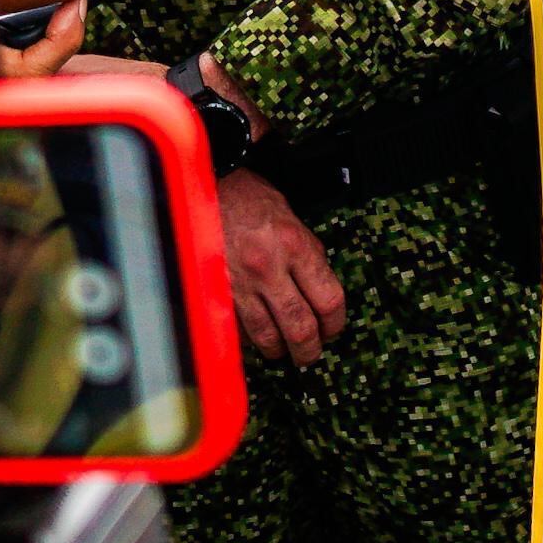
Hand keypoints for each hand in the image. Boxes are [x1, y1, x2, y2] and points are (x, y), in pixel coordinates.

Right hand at [217, 168, 345, 364]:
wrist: (206, 190)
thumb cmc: (250, 201)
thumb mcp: (293, 220)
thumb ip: (308, 256)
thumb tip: (319, 291)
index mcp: (295, 245)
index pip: (328, 300)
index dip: (336, 323)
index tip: (334, 329)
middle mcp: (269, 268)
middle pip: (301, 327)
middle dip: (310, 348)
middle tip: (312, 352)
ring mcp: (241, 283)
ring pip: (268, 336)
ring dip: (281, 350)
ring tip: (286, 351)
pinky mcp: (219, 292)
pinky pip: (240, 329)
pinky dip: (251, 339)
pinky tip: (258, 336)